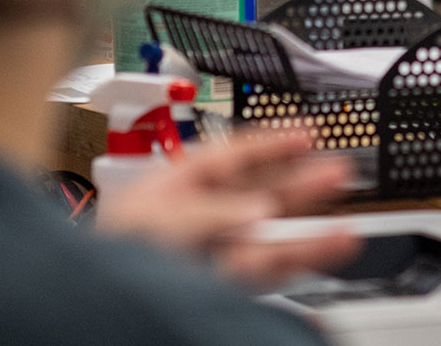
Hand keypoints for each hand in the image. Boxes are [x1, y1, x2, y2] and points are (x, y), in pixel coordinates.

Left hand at [96, 126, 360, 283]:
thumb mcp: (154, 219)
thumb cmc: (106, 256)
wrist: (94, 306)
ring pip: (268, 243)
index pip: (232, 157)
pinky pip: (260, 280)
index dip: (271, 144)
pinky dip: (292, 273)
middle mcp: (198, 223)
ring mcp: (209, 259)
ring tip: (346, 233)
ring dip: (309, 236)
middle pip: (259, 198)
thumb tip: (258, 209)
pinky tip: (315, 271)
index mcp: (176, 189)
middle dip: (302, 186)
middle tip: (340, 172)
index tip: (308, 134)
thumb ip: (208, 212)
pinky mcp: (218, 289)